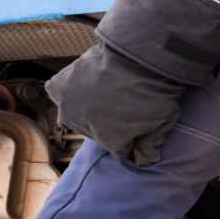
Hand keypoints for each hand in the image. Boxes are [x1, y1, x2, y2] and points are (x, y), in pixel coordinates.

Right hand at [46, 43, 184, 165]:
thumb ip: (150, 145)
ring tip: (106, 92)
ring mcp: (69, 106)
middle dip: (110, 121)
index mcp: (110, 141)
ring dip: (88, 107)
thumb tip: (145, 162)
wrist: (140, 56)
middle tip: (125, 103)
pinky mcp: (61, 85)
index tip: (139, 122)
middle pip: (96, 131)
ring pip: (75, 114)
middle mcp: (83, 128)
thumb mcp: (163, 122)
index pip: (121, 148)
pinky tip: (81, 85)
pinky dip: (66, 90)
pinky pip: (56, 93)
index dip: (132, 136)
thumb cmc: (156, 90)